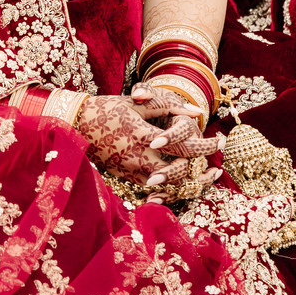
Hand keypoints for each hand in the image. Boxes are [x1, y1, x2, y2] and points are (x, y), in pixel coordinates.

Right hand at [75, 84, 221, 202]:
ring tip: (205, 179)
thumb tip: (196, 112)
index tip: (220, 142)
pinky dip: (170, 191)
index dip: (205, 146)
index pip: (184, 145)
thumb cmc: (107, 109)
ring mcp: (131, 170)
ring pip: (167, 186)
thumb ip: (167, 105)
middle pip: (179, 172)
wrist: (75, 125)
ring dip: (189, 184)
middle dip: (201, 172)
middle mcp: (139, 157)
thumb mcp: (138, 103)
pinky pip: (153, 190)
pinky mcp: (125, 177)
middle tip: (217, 168)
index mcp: (144, 135)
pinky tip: (182, 186)